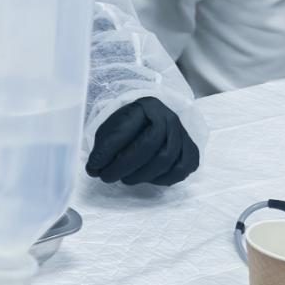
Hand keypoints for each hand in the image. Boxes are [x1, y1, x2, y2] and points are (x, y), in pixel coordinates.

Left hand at [85, 99, 199, 187]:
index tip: (93, 167)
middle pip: (150, 145)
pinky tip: (148, 179)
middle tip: (108, 177)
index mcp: (146, 106)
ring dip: (143, 175)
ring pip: (167, 159)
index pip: (127, 131)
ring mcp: (183, 134)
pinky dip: (163, 179)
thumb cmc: (129, 126)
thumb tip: (94, 170)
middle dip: (125, 166)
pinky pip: (181, 169)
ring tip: (125, 179)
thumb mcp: (112, 129)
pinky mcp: (191, 150)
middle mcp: (168, 117)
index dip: (108, 152)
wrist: (155, 121)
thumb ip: (103, 147)